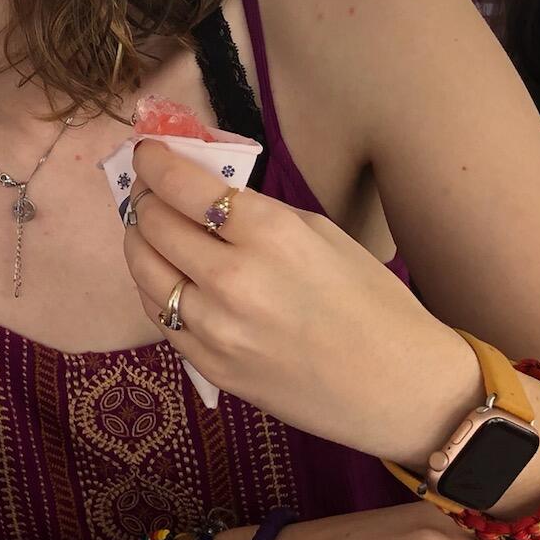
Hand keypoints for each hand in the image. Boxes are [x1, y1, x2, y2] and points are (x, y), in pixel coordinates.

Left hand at [123, 139, 476, 463]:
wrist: (399, 388)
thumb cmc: (371, 301)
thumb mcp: (321, 235)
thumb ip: (257, 212)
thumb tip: (202, 189)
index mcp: (270, 236)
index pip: (183, 186)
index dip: (154, 162)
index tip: (148, 152)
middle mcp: (234, 280)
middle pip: (153, 224)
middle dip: (144, 198)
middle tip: (148, 189)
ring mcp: (216, 329)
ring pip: (143, 271)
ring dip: (139, 241)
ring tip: (148, 229)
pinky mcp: (210, 366)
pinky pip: (159, 317)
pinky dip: (155, 287)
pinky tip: (166, 274)